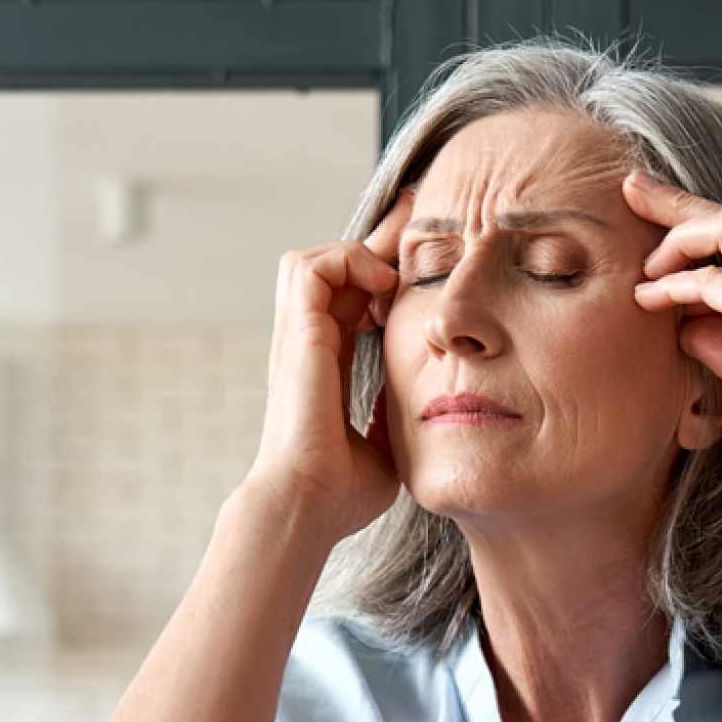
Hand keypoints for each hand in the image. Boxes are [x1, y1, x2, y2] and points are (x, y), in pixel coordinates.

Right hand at [246, 192, 412, 539]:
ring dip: (356, 252)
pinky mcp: (297, 334)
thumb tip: (424, 405)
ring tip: (394, 271)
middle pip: (333, 268)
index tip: (420, 260)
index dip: (380, 274)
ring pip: (313, 259)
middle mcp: (306, 345)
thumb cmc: (342, 492)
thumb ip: (396, 416)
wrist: (310, 505)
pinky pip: (313, 267)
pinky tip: (382, 284)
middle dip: (377, 241)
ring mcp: (297, 337)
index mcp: (325, 366)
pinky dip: (347, 261)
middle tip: (418, 217)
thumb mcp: (385, 443)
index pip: (350, 300)